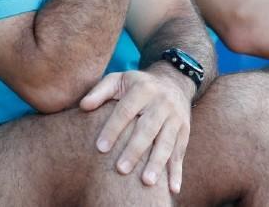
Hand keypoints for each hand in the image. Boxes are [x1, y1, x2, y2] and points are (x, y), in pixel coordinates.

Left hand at [80, 68, 192, 193]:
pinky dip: (177, 171)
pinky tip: (172, 189)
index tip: (100, 148)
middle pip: (147, 129)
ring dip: (157, 163)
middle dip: (135, 150)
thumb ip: (100, 91)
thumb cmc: (137, 85)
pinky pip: (180, 152)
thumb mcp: (119, 80)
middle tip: (121, 170)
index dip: (113, 129)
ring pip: (166, 142)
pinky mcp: (184, 131)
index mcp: (143, 89)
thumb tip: (83, 106)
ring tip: (146, 182)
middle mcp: (162, 103)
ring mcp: (175, 118)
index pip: (126, 111)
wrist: (174, 81)